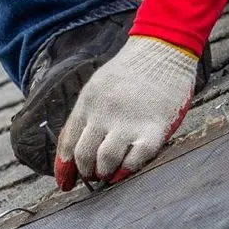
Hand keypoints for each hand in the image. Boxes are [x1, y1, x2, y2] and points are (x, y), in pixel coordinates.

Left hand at [53, 36, 196, 188]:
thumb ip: (87, 112)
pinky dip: (126, 170)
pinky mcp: (153, 129)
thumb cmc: (132, 68)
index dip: (65, 167)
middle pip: (84, 156)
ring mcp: (129, 122)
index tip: (66, 182)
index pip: (68, 142)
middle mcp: (104, 113)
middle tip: (94, 175)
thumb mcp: (99, 84)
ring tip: (110, 172)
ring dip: (105, 173)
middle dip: (86, 171)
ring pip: (105, 163)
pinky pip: (134, 161)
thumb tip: (73, 147)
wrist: (164, 47)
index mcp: (88, 101)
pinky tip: (125, 169)